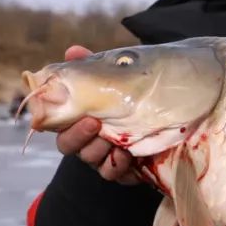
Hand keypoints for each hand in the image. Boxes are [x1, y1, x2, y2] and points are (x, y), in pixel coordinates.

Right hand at [54, 45, 139, 184]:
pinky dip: (118, 166)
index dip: (61, 123)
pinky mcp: (122, 170)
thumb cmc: (131, 95)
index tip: (81, 113)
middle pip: (68, 146)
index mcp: (78, 118)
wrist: (167, 115)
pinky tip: (127, 155)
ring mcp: (103, 156)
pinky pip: (113, 174)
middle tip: (95, 123)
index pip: (58, 125)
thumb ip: (92, 66)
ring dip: (99, 150)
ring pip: (90, 160)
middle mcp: (87, 139)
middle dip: (79, 136)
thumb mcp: (114, 77)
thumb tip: (72, 51)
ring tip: (114, 139)